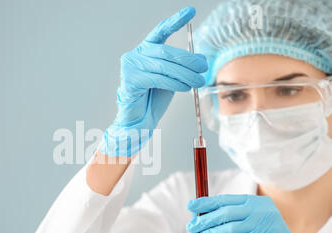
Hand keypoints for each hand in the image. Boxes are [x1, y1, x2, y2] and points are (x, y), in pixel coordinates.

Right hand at [101, 6, 207, 156]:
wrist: (139, 120)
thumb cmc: (154, 98)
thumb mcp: (171, 77)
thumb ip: (180, 66)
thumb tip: (201, 61)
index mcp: (145, 50)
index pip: (161, 31)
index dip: (175, 21)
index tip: (190, 10)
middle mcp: (135, 55)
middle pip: (166, 51)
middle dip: (188, 59)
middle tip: (204, 67)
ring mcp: (130, 66)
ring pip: (163, 66)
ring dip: (185, 74)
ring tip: (198, 81)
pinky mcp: (129, 80)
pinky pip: (156, 78)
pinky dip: (173, 83)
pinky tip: (184, 87)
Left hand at [186, 194, 307, 232]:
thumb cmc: (261, 231)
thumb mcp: (249, 216)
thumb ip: (230, 214)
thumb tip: (200, 215)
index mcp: (253, 200)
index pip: (225, 199)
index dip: (206, 202)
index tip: (190, 206)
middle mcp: (258, 210)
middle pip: (225, 213)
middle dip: (205, 220)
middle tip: (191, 226)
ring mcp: (261, 224)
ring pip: (228, 228)